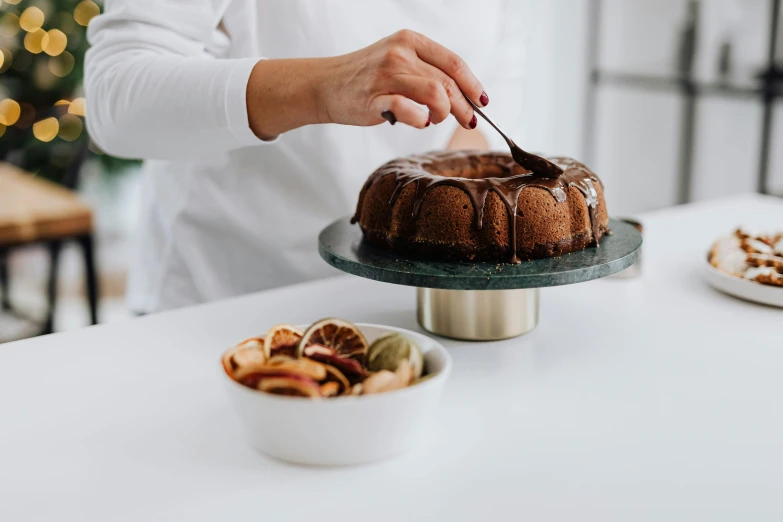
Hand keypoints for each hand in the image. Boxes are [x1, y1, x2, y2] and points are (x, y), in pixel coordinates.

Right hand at [246, 30, 488, 138]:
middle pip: (447, 82)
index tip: (482, 102)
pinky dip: (420, 119)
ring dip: (444, 112)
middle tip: (468, 121)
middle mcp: (400, 53)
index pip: (454, 62)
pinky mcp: (374, 98)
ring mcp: (386, 74)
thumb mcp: (399, 61)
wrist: (327, 85)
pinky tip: (418, 121)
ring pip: (435, 93)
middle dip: (464, 106)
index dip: (473, 85)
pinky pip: (409, 110)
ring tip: (436, 119)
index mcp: (410, 41)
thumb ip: (427, 71)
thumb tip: (464, 96)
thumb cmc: (368, 78)